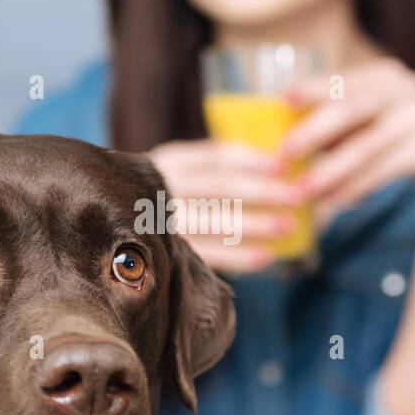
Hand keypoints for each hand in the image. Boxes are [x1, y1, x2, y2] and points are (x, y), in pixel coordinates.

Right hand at [145, 138, 304, 274]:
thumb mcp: (180, 176)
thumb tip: (276, 173)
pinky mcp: (164, 252)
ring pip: (215, 219)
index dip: (253, 160)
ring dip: (256, 223)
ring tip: (288, 227)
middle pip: (221, 185)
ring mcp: (160, 221)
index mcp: (169, 161)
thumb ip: (214, 172)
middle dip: (264, 190)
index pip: (216, 156)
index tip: (284, 166)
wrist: (114, 231)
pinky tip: (266, 257)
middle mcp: (162, 188)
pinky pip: (208, 254)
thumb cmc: (164, 200)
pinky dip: (239, 256)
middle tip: (299, 195)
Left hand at [279, 58, 414, 226]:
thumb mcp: (373, 121)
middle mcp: (407, 88)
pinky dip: (355, 186)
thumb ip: (340, 121)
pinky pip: (383, 169)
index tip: (282, 99)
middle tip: (284, 152)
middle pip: (351, 108)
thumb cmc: (400, 140)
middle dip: (313, 131)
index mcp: (387, 75)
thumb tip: (286, 136)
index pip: (343, 79)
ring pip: (365, 144)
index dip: (312, 88)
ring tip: (302, 190)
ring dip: (329, 170)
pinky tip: (334, 201)